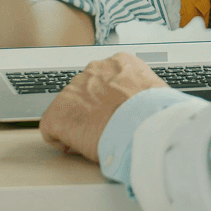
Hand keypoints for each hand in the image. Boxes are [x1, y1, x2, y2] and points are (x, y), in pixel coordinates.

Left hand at [39, 52, 168, 162]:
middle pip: (87, 91)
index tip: (117, 112)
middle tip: (108, 128)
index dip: (111, 99)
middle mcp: (94, 70)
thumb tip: (155, 107)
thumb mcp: (158, 93)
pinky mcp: (58, 112)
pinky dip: (63, 140)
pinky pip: (52, 129)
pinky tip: (80, 147)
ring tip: (98, 139)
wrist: (141, 124)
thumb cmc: (155, 113)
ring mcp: (73, 89)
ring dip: (81, 123)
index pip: (108, 78)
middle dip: (94, 109)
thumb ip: (148, 94)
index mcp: (120, 63)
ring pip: (71, 109)